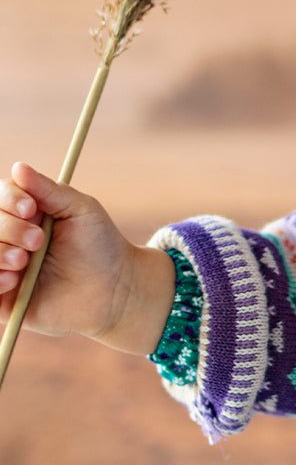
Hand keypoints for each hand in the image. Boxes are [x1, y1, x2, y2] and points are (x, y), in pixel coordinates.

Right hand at [0, 162, 173, 354]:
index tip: (30, 208)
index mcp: (26, 213)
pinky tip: (12, 281)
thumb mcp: (81, 209)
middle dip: (8, 228)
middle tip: (38, 241)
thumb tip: (18, 167)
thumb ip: (49, 190)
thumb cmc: (101, 245)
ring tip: (24, 261)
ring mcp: (4, 266)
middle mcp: (10, 237)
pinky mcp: (3, 297)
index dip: (8, 199)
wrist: (114, 289)